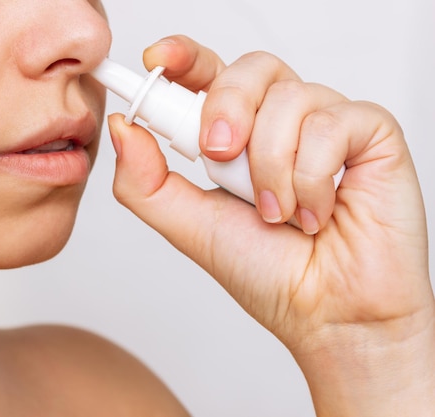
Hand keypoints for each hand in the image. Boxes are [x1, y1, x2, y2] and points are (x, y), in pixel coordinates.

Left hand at [106, 35, 434, 415]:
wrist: (328, 315)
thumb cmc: (266, 274)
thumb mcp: (188, 226)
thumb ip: (146, 181)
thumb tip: (123, 129)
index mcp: (238, 137)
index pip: (211, 76)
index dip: (184, 59)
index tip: (158, 61)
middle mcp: (281, 125)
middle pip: (250, 70)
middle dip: (227, 107)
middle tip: (220, 154)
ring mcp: (326, 126)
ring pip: (289, 97)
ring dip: (271, 165)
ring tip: (278, 211)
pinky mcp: (370, 134)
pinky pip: (332, 122)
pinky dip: (312, 176)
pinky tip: (317, 212)